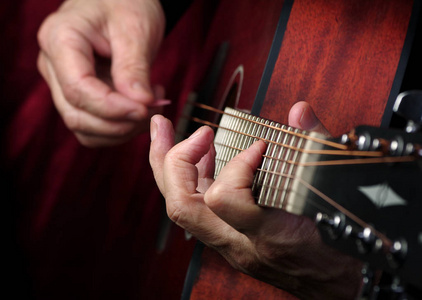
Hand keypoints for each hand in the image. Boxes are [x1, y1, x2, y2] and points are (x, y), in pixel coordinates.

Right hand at [37, 0, 166, 146]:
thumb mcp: (135, 30)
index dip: (113, 108)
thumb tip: (140, 104)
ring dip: (121, 128)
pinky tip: (140, 107)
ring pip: (83, 127)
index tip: (145, 109)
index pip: (78, 89)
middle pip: (76, 115)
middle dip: (119, 123)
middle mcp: (53, 65)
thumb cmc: (126, 4)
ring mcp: (61, 83)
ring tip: (150, 103)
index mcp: (60, 39)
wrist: (121, 1)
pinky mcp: (76, 95)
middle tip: (154, 107)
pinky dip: (119, 127)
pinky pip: (92, 127)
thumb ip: (134, 69)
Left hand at [149, 102, 361, 298]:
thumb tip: (299, 111)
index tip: (260, 146)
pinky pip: (197, 211)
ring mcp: (232, 246)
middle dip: (170, 159)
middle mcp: (241, 243)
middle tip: (168, 126)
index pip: (224, 198)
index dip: (236, 163)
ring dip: (169, 167)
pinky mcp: (230, 242)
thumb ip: (317, 147)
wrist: (340, 286)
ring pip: (181, 210)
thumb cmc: (344, 248)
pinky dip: (190, 179)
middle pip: (182, 207)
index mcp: (270, 234)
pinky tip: (201, 158)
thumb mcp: (337, 194)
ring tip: (167, 133)